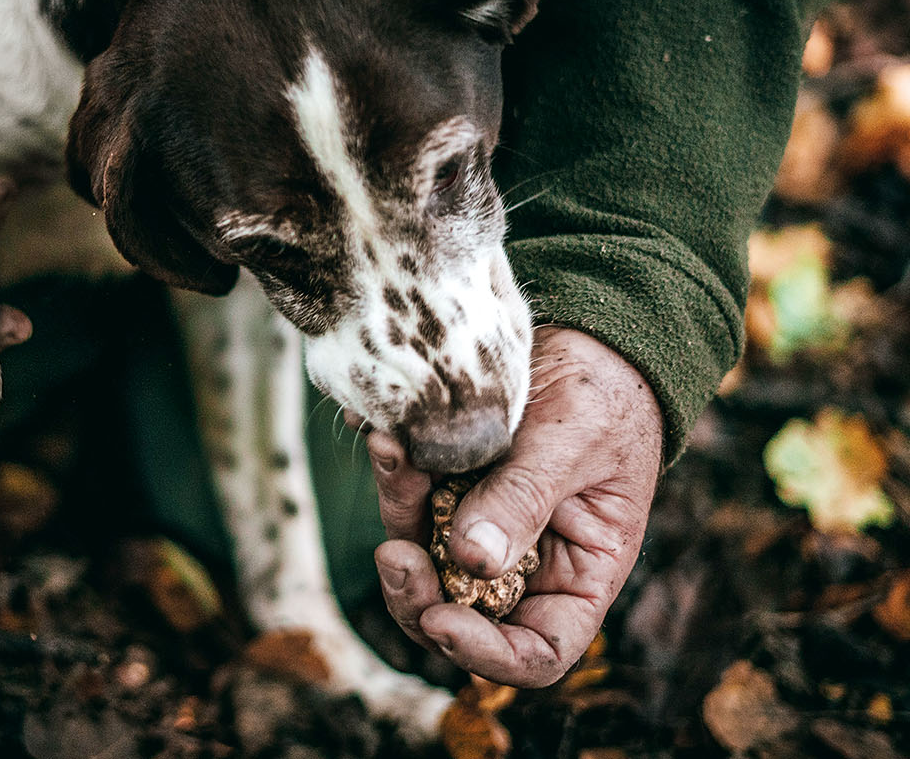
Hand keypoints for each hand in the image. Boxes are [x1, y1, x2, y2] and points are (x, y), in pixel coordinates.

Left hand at [370, 327, 662, 685]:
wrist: (588, 336)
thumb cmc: (606, 395)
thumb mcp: (575, 443)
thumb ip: (525, 500)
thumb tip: (471, 561)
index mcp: (578, 577)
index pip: (535, 652)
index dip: (486, 654)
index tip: (441, 620)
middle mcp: (524, 565)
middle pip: (458, 615)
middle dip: (416, 594)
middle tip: (391, 553)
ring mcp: (478, 528)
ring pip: (421, 555)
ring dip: (397, 513)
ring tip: (390, 451)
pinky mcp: (447, 489)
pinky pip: (409, 498)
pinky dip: (394, 472)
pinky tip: (383, 433)